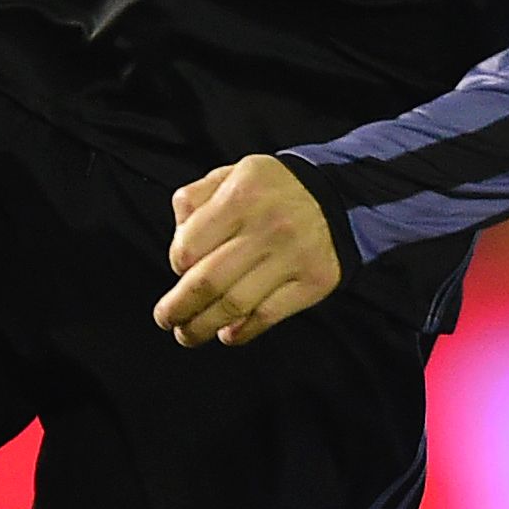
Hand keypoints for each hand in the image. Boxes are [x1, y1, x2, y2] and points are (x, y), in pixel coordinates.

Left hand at [155, 155, 339, 348]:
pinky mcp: (314, 281)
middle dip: (178, 308)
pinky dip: (243, 331)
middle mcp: (268, 226)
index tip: (179, 271)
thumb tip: (178, 237)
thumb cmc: (274, 190)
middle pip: (208, 281)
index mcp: (241, 194)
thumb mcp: (234, 173)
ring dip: (204, 326)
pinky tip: (228, 334)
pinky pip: (269, 315)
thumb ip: (198, 197)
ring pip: (235, 304)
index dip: (177, 264)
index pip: (190, 245)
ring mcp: (294, 257)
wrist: (341, 194)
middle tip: (166, 320)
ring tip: (188, 335)